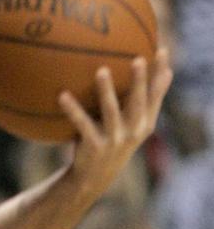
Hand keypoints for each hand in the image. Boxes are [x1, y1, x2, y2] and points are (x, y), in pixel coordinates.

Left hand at [62, 49, 172, 199]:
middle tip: (138, 59)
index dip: (161, 74)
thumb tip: (166, 70)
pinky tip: (62, 95)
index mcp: (145, 123)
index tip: (162, 50)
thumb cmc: (114, 142)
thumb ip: (145, 101)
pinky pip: (82, 123)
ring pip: (111, 112)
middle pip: (138, 103)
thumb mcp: (134, 124)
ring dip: (107, 91)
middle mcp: (133, 131)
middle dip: (140, 81)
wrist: (94, 177)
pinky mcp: (94, 146)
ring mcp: (114, 140)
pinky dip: (73, 109)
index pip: (156, 95)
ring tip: (101, 71)